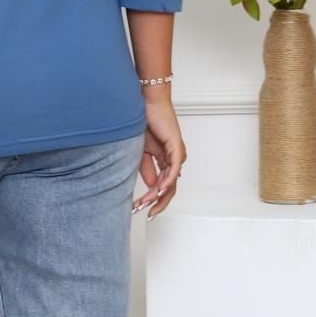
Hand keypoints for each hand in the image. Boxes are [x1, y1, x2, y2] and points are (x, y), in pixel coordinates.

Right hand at [132, 100, 185, 219]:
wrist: (146, 103)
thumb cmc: (144, 122)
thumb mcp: (141, 151)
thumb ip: (146, 169)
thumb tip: (153, 187)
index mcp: (164, 160)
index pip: (162, 186)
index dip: (152, 199)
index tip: (139, 208)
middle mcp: (173, 159)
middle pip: (170, 188)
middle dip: (158, 203)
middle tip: (147, 213)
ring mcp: (176, 154)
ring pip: (171, 181)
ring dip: (159, 195)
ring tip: (148, 204)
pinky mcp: (176, 147)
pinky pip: (173, 168)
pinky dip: (167, 180)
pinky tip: (160, 190)